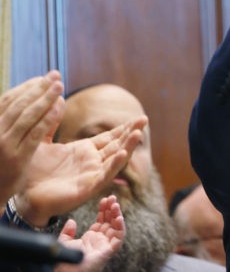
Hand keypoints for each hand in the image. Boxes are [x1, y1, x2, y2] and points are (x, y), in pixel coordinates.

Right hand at [0, 71, 63, 203]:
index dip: (26, 87)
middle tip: (55, 75)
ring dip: (45, 98)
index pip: (8, 100)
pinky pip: (35, 132)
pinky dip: (49, 117)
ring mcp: (4, 144)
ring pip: (27, 115)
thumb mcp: (2, 139)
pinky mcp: (17, 157)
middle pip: (19, 104)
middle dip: (38, 87)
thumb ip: (13, 122)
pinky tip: (60, 106)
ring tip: (59, 86)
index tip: (42, 78)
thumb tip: (35, 100)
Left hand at [14, 116, 145, 226]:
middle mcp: (93, 162)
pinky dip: (115, 165)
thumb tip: (58, 99)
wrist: (22, 195)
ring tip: (138, 133)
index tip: (139, 117)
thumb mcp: (42, 141)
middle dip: (131, 133)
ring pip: (115, 159)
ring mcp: (92, 175)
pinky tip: (123, 154)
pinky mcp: (88, 188)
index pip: (110, 137)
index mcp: (85, 151)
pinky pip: (104, 175)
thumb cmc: (32, 171)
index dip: (125, 127)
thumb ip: (51, 122)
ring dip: (128, 146)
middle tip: (144, 119)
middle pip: (117, 145)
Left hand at [55, 195, 124, 271]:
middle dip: (112, 208)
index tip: (103, 199)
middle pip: (110, 221)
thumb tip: (71, 221)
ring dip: (117, 215)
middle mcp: (100, 240)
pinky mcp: (109, 251)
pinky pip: (119, 238)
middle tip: (112, 197)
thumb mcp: (64, 242)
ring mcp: (105, 245)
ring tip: (115, 204)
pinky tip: (118, 217)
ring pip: (116, 227)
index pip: (101, 220)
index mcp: (91, 238)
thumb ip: (67, 232)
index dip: (103, 209)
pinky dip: (121, 227)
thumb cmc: (64, 262)